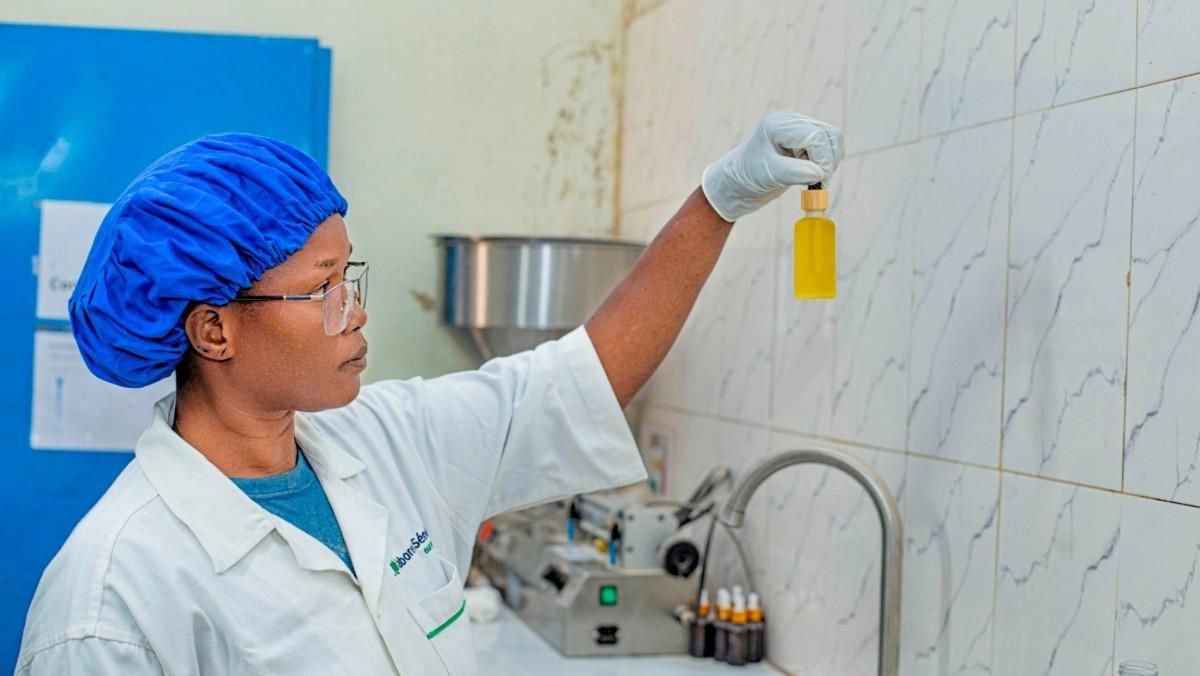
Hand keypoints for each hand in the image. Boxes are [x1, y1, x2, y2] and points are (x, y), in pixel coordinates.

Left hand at [700, 109, 844, 222]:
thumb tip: (819, 173)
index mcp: (779, 125)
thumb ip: (794, 172)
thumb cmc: (748, 177)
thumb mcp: (769, 175)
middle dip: (828, 160)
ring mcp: (799, 128)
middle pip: (829, 135)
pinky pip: (828, 147)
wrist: (739, 182)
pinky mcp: (805, 139)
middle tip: (819, 183)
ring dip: (828, 161)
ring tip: (812, 179)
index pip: (815, 136)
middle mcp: (791, 121)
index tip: (820, 181)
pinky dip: (825, 162)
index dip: (823, 159)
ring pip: (833, 140)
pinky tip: (809, 173)